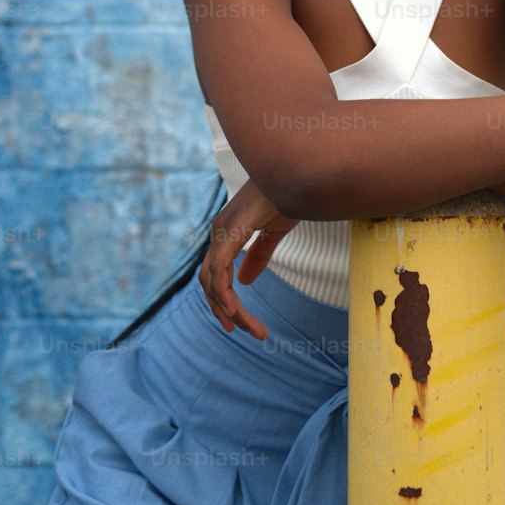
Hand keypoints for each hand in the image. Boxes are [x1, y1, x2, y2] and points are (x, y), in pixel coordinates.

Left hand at [199, 177, 299, 340]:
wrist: (295, 171)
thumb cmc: (286, 194)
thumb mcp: (274, 232)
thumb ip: (259, 256)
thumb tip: (244, 281)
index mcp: (226, 233)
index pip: (216, 275)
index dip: (223, 301)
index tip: (238, 324)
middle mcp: (218, 233)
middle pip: (210, 283)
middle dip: (224, 311)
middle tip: (248, 333)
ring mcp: (221, 231)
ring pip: (213, 282)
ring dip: (229, 310)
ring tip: (251, 329)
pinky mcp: (230, 232)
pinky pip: (219, 270)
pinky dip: (223, 293)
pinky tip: (234, 311)